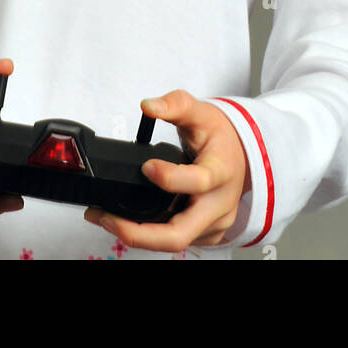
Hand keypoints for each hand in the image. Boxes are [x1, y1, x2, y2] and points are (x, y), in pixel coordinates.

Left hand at [83, 90, 251, 252]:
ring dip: (138, 236)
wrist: (241, 156)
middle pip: (180, 234)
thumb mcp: (201, 111)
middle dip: (138, 233)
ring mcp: (214, 224)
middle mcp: (219, 204)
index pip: (198, 181)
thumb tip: (148, 105)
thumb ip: (175, 104)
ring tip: (106, 219)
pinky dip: (151, 237)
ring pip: (175, 242)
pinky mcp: (207, 235)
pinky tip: (129, 222)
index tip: (146, 167)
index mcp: (221, 171)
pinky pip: (177, 241)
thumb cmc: (221, 136)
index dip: (170, 178)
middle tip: (106, 218)